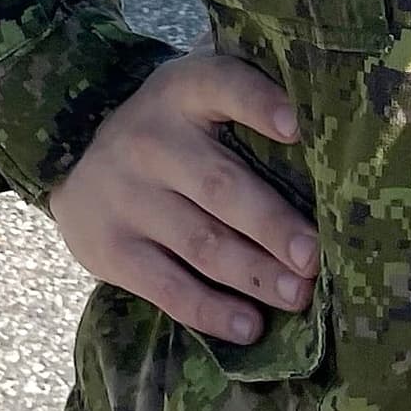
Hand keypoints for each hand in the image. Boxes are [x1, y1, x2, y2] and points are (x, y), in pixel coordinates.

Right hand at [46, 52, 316, 345]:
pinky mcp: (112, 250)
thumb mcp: (194, 102)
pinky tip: (249, 325)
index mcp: (181, 92)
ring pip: (201, 242)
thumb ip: (246, 113)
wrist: (75, 164)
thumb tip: (335, 158)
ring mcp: (128, 198)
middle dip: (272, 224)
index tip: (297, 127)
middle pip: (220, 185)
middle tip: (314, 256)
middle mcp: (151, 141)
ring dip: (254, 274)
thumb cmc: (170, 134)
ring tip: (297, 294)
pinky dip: (211, 310)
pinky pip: (167, 287)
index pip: (221, 85)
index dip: (258, 103)